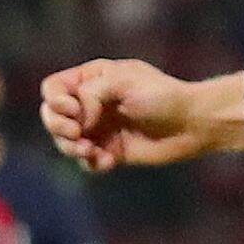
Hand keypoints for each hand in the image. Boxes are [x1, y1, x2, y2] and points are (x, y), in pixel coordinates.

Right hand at [41, 59, 212, 172]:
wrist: (191, 124)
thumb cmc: (161, 96)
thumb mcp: (123, 82)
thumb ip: (91, 94)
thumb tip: (78, 121)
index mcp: (92, 79)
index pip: (53, 89)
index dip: (55, 102)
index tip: (75, 111)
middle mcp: (91, 104)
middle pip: (52, 117)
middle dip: (58, 127)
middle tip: (78, 134)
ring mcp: (100, 129)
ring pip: (65, 142)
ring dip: (71, 148)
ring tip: (91, 151)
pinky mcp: (111, 152)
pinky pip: (87, 162)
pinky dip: (92, 163)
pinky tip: (109, 161)